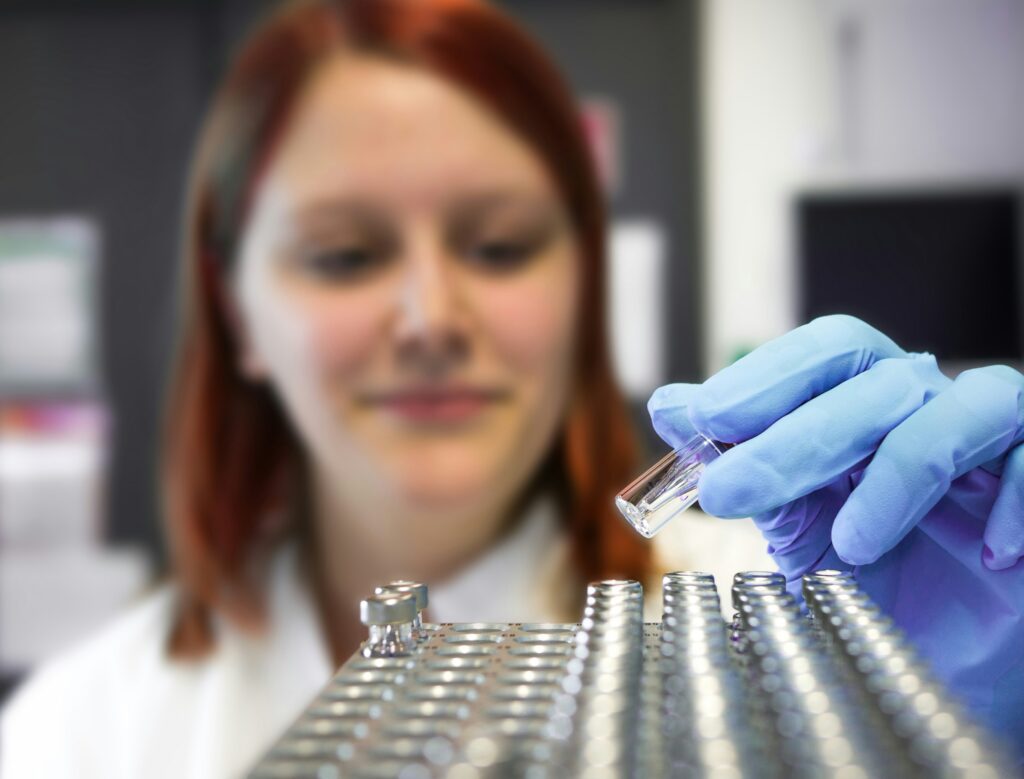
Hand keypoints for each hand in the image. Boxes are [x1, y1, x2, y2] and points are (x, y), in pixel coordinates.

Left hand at [649, 314, 1023, 576]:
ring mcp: (990, 441)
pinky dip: (1014, 501)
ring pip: (964, 407)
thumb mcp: (790, 523)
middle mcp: (926, 407)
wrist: (943, 654)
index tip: (701, 418)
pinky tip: (988, 553)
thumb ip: (740, 464)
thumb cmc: (870, 580)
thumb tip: (668, 405)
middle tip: (729, 491)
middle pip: (872, 377)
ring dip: (899, 471)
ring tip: (850, 546)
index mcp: (863, 404)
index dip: (764, 377)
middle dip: (796, 434)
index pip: (823, 355)